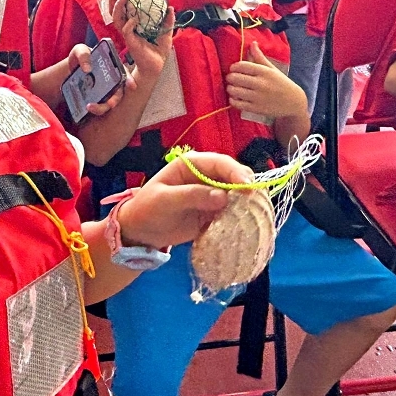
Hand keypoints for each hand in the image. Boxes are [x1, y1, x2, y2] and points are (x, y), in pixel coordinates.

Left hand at [66, 43, 132, 115]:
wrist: (70, 69)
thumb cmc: (79, 57)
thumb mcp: (79, 51)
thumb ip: (83, 55)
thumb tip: (87, 68)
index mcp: (112, 66)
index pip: (124, 73)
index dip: (129, 79)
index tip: (132, 86)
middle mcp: (112, 80)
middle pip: (118, 91)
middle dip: (116, 99)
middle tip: (111, 104)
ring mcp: (105, 91)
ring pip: (108, 102)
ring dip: (102, 107)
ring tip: (90, 107)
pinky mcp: (96, 99)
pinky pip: (98, 106)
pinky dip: (95, 109)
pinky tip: (88, 109)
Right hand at [116, 0, 174, 83]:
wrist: (156, 66)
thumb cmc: (158, 51)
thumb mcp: (166, 33)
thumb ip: (167, 21)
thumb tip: (170, 8)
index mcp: (135, 25)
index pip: (125, 10)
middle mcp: (129, 28)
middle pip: (116, 12)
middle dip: (114, 0)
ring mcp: (128, 35)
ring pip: (117, 19)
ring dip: (118, 8)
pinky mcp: (130, 42)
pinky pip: (125, 30)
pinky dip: (129, 23)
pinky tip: (134, 19)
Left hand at [116, 151, 254, 248]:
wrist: (140, 232)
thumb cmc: (147, 209)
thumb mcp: (165, 200)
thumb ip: (192, 196)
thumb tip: (222, 197)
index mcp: (192, 165)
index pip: (220, 163)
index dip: (236, 172)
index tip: (246, 186)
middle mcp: (205, 177)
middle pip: (234, 177)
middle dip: (246, 188)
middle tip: (255, 202)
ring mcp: (211, 195)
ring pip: (237, 196)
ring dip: (246, 204)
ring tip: (254, 215)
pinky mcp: (214, 213)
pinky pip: (232, 213)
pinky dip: (240, 218)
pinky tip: (245, 225)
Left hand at [226, 43, 307, 120]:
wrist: (294, 102)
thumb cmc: (281, 83)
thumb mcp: (272, 69)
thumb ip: (260, 57)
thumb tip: (252, 43)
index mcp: (264, 72)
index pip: (241, 65)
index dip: (234, 67)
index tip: (234, 69)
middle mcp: (260, 83)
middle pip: (235, 78)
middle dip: (230, 78)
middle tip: (232, 79)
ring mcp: (258, 97)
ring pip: (234, 91)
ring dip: (230, 89)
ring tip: (232, 88)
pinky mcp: (256, 108)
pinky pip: (237, 103)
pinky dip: (232, 100)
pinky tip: (235, 98)